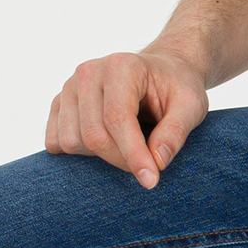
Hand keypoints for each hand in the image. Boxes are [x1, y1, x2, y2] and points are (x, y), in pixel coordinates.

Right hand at [46, 49, 208, 188]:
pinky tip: (105, 144)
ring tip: (127, 145)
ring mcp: (69, 87)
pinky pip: (56, 141)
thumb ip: (176, 132)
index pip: (117, 119)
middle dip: (121, 160)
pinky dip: (79, 153)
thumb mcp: (192, 105)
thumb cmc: (177, 88)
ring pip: (72, 142)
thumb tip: (157, 161)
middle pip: (93, 135)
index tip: (151, 180)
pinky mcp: (59, 103)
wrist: (160, 72)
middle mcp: (89, 72)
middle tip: (147, 164)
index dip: (132, 155)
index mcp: (121, 66)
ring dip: (100, 157)